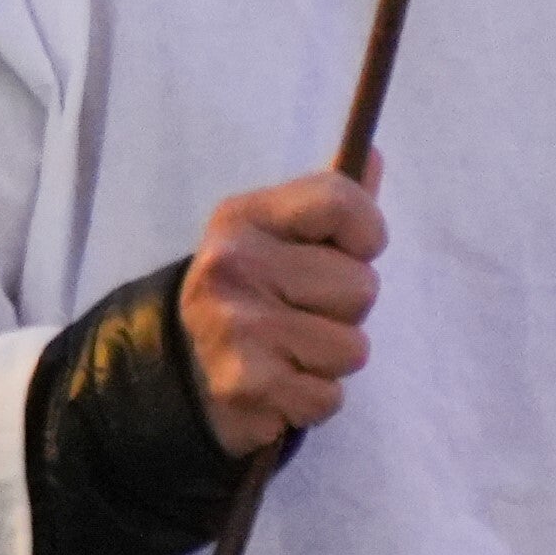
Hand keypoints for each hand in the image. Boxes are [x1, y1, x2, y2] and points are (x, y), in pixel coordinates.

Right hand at [180, 163, 384, 455]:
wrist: (180, 370)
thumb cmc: (251, 295)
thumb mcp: (277, 237)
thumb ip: (329, 204)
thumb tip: (374, 156)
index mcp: (244, 218)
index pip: (342, 201)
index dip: (365, 234)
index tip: (346, 252)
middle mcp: (234, 263)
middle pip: (362, 285)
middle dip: (343, 309)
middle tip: (299, 313)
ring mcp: (236, 325)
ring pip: (353, 347)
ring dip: (330, 360)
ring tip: (289, 351)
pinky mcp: (245, 384)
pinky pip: (329, 396)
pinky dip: (312, 398)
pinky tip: (279, 384)